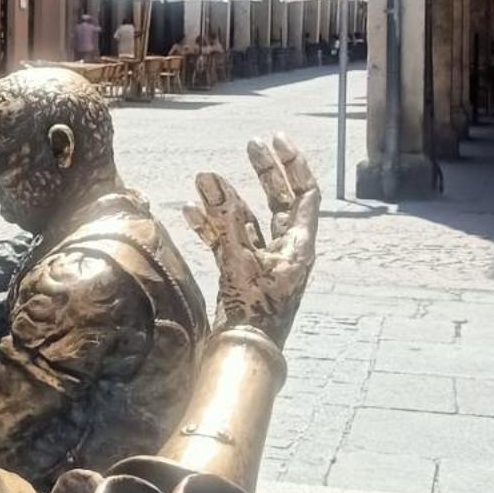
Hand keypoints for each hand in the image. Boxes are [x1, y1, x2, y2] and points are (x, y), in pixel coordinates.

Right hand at [182, 133, 319, 347]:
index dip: (293, 165)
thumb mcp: (239, 260)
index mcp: (298, 245)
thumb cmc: (253, 311)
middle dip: (264, 173)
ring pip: (246, 221)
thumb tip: (206, 178)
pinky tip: (189, 212)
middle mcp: (284, 250)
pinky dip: (209, 226)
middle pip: (279, 201)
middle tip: (251, 145)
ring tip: (203, 178)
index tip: (276, 141)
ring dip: (226, 200)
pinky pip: (225, 242)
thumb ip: (224, 219)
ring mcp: (261, 262)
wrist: (242, 351)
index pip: (304, 194)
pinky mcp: (240, 274)